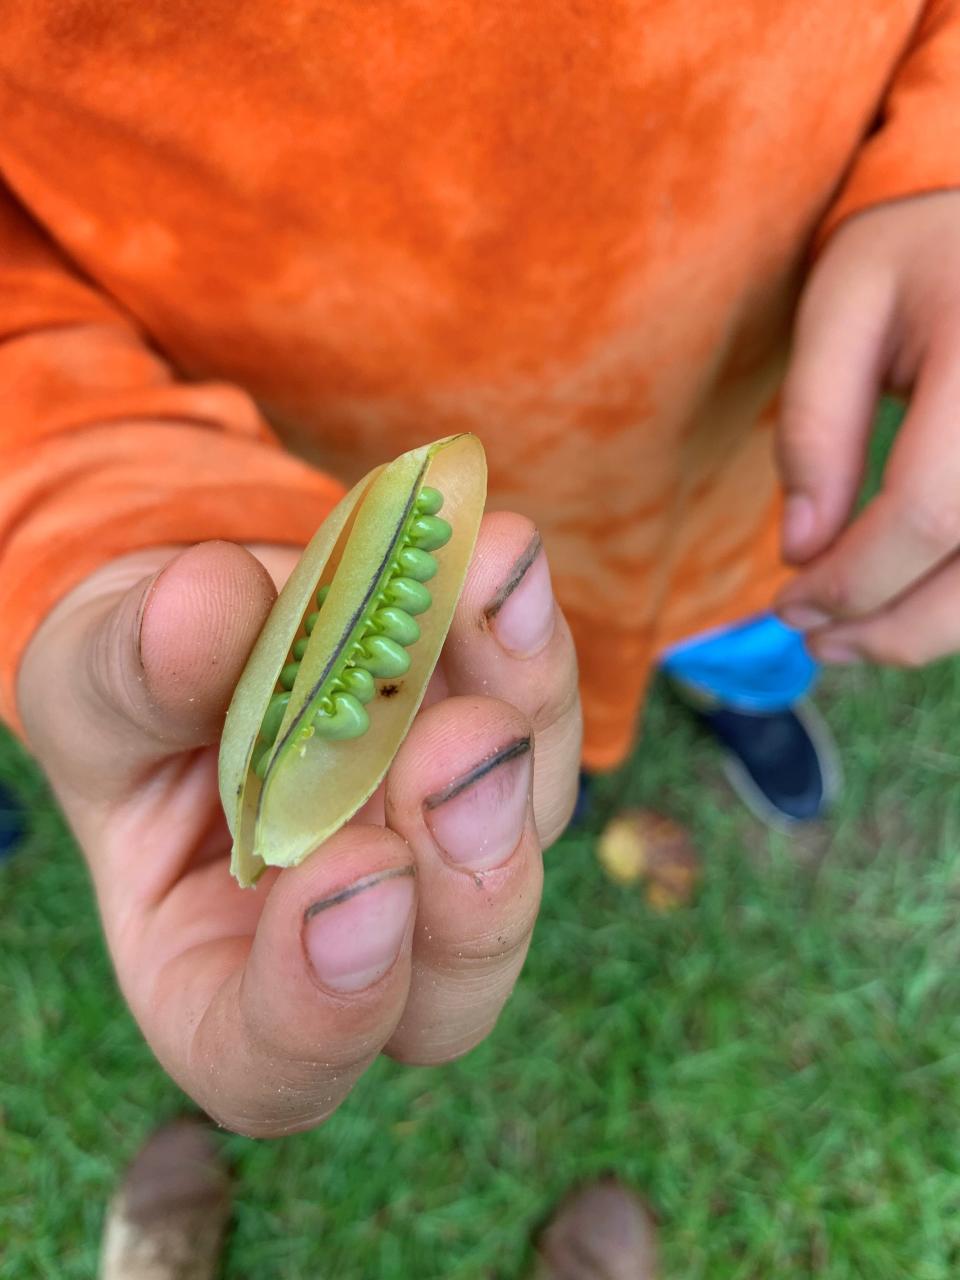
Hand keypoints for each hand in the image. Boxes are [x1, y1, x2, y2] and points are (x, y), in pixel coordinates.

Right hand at [18, 517, 580, 1135]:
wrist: (206, 616)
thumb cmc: (127, 692)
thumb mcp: (91, 682)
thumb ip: (133, 672)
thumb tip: (204, 609)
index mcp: (216, 976)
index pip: (279, 1059)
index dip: (325, 1006)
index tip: (351, 882)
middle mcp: (359, 934)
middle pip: (449, 984)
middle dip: (469, 882)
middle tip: (459, 751)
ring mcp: (444, 844)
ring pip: (521, 834)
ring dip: (521, 725)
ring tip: (487, 607)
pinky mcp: (497, 749)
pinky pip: (538, 713)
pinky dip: (527, 638)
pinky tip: (502, 556)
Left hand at [776, 190, 959, 666]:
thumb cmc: (916, 253)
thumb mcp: (842, 305)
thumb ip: (815, 426)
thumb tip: (802, 552)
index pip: (930, 510)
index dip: (853, 578)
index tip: (786, 603)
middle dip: (889, 626)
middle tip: (813, 641)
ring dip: (929, 632)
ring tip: (848, 639)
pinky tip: (906, 604)